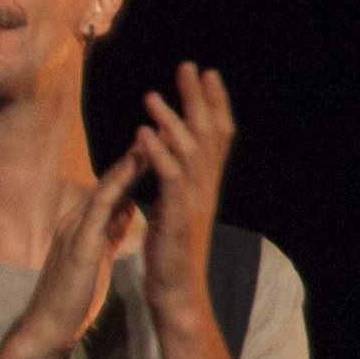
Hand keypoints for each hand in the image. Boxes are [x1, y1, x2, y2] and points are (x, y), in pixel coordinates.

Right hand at [0, 148, 150, 358]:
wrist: (47, 326)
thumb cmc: (70, 299)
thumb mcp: (95, 258)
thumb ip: (108, 232)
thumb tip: (127, 210)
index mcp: (80, 226)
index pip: (111, 190)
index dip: (133, 167)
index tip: (157, 148)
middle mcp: (75, 220)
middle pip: (109, 181)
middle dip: (134, 156)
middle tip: (159, 132)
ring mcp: (74, 229)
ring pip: (106, 188)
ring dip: (127, 164)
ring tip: (150, 142)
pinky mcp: (78, 243)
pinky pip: (101, 208)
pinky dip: (118, 186)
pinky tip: (132, 171)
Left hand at [130, 63, 235, 316]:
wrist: (176, 292)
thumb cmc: (171, 255)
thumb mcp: (176, 211)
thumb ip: (176, 184)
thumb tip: (171, 161)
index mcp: (204, 185)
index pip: (215, 136)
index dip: (214, 104)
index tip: (206, 74)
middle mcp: (205, 188)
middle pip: (208, 134)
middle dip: (198, 98)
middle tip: (189, 66)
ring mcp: (193, 201)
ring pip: (189, 151)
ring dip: (171, 120)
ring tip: (152, 95)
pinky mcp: (177, 216)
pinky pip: (171, 178)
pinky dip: (158, 153)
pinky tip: (144, 133)